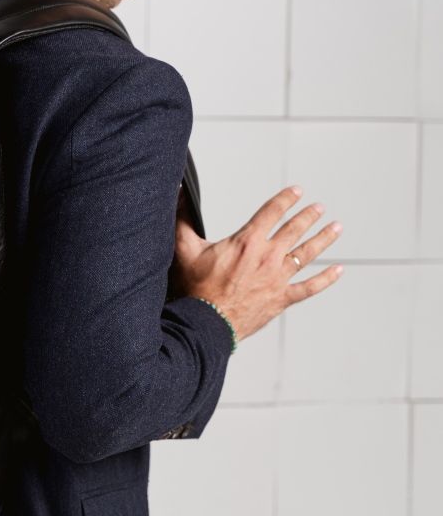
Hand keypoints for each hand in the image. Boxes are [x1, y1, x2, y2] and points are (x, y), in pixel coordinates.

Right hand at [170, 185, 343, 342]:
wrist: (206, 323)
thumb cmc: (195, 289)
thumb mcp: (185, 250)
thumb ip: (183, 220)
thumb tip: (177, 194)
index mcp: (247, 242)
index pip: (271, 212)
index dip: (285, 199)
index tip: (297, 191)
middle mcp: (267, 257)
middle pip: (294, 230)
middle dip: (308, 216)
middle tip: (319, 208)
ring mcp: (277, 278)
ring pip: (307, 254)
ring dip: (323, 238)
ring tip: (336, 227)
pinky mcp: (281, 299)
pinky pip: (309, 288)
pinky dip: (326, 279)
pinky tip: (338, 271)